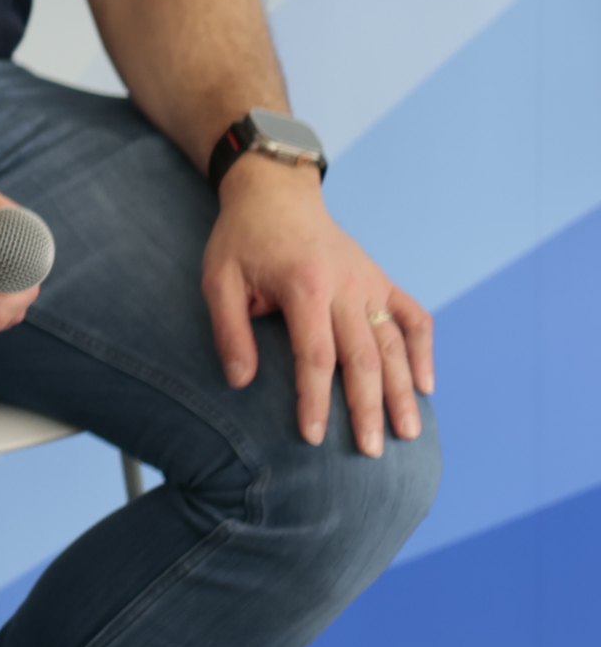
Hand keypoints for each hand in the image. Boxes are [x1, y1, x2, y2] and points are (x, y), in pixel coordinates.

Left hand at [203, 161, 432, 454]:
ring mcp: (370, 283)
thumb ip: (230, 331)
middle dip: (368, 408)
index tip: (311, 437)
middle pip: (364, 358)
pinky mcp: (381, 280)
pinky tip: (426, 385)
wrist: (275, 193)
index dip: (315, 400)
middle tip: (370, 452)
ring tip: (408, 433)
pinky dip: (423, 351)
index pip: (316, 356)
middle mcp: (347, 286)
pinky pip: (414, 317)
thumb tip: (241, 382)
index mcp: (305, 287)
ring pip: (395, 344)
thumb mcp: (219, 280)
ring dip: (403, 390)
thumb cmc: (242, 239)